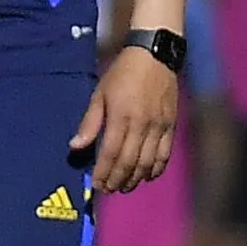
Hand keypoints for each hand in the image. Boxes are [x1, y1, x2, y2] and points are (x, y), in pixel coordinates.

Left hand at [73, 46, 177, 193]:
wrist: (154, 56)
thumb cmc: (122, 74)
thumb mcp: (99, 94)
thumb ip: (89, 123)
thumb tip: (75, 146)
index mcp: (121, 117)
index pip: (111, 153)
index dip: (103, 172)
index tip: (97, 185)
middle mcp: (142, 125)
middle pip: (130, 162)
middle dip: (118, 179)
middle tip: (109, 189)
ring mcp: (159, 126)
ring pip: (149, 162)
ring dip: (136, 178)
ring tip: (125, 186)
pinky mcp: (171, 125)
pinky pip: (165, 153)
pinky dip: (157, 168)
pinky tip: (148, 176)